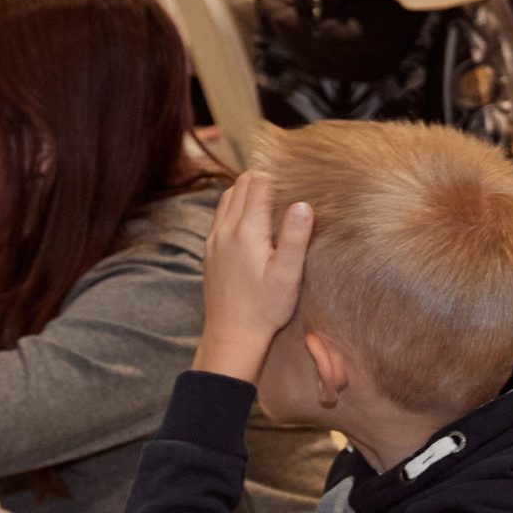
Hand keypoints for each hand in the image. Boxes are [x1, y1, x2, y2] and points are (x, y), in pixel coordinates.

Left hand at [195, 170, 311, 381]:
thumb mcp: (288, 276)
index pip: (258, 184)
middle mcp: (224, 230)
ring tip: (272, 202)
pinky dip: (236, 207)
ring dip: (248, 192)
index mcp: (246, 231)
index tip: (296, 182)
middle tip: (287, 189)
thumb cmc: (265, 308)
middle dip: (263, 180)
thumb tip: (303, 204)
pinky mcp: (209, 250)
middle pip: (240, 184)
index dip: (278, 177)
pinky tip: (252, 222)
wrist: (232, 336)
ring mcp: (213, 240)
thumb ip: (295, 237)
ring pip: (227, 197)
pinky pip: (220, 215)